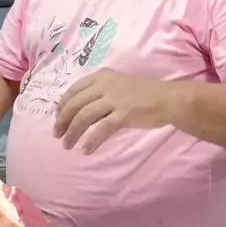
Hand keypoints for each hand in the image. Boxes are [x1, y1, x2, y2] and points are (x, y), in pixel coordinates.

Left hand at [54, 68, 172, 153]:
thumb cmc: (144, 94)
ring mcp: (115, 99)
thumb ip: (100, 94)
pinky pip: (101, 129)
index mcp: (102, 76)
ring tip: (67, 145)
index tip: (57, 119)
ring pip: (84, 117)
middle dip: (62, 121)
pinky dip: (91, 141)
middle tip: (57, 135)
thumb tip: (80, 110)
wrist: (168, 98)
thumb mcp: (118, 85)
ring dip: (72, 133)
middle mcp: (105, 85)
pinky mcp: (124, 114)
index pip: (73, 90)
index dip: (62, 106)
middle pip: (75, 104)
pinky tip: (86, 150)